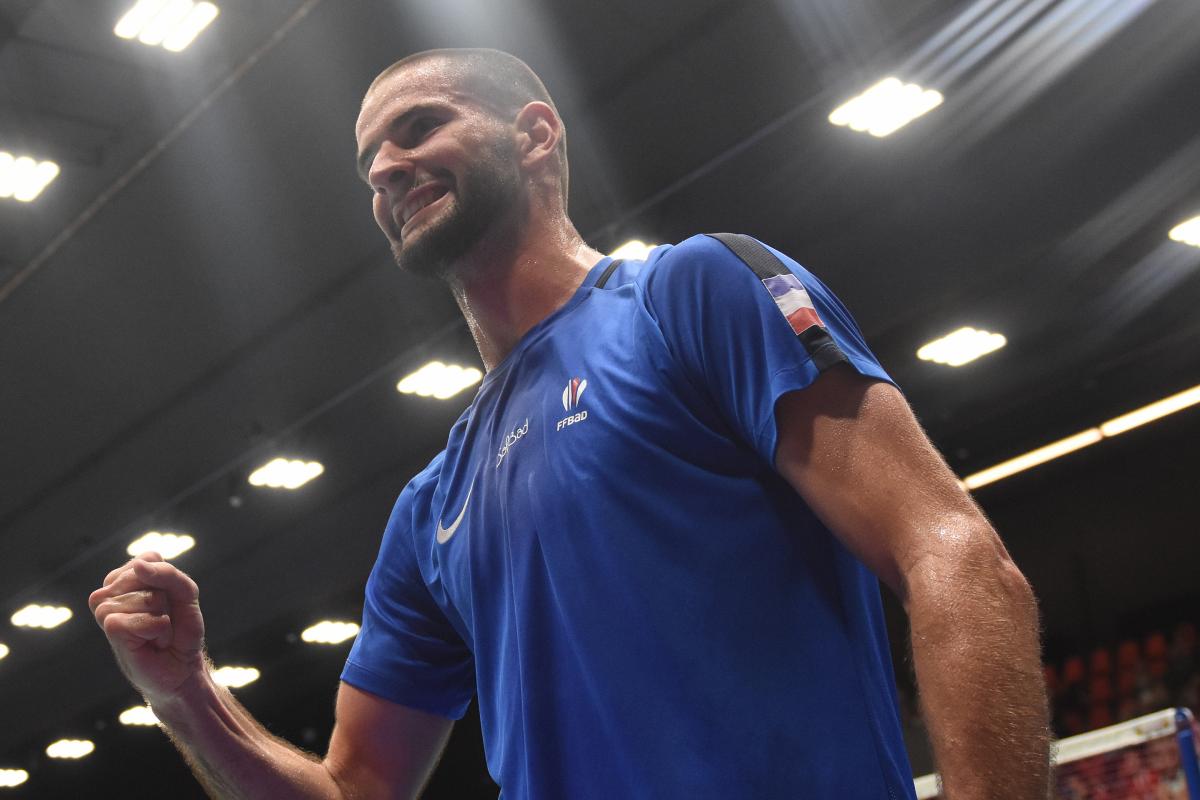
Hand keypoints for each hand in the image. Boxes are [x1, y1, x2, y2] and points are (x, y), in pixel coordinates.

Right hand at [88, 552, 206, 705]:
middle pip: (146, 576)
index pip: (149, 559)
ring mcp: (106, 610)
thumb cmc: (181, 630)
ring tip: (156, 632)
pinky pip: (137, 619)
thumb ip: (168, 574)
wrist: (181, 667)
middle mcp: (111, 590)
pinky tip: (151, 641)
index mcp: (127, 576)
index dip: (168, 580)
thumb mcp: (186, 593)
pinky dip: (155, 630)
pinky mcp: (109, 628)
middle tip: (162, 620)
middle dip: (166, 598)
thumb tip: (138, 566)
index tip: (169, 601)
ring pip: (144, 598)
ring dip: (161, 617)